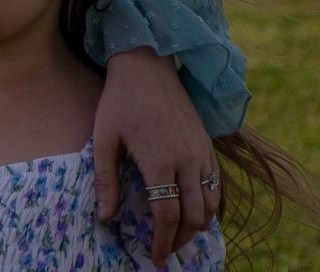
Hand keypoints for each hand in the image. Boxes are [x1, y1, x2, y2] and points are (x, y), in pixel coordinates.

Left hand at [95, 46, 218, 262]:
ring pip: (211, 204)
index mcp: (159, 160)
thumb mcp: (104, 138)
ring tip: (179, 237)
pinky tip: (194, 213)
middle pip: (194, 216)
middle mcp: (187, 159)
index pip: (167, 215)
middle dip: (181, 240)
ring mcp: (201, 152)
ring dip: (198, 227)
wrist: (147, 66)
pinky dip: (209, 206)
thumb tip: (105, 218)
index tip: (155, 258)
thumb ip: (105, 180)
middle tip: (166, 252)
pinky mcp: (208, 145)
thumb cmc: (120, 101)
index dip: (163, 242)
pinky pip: (216, 185)